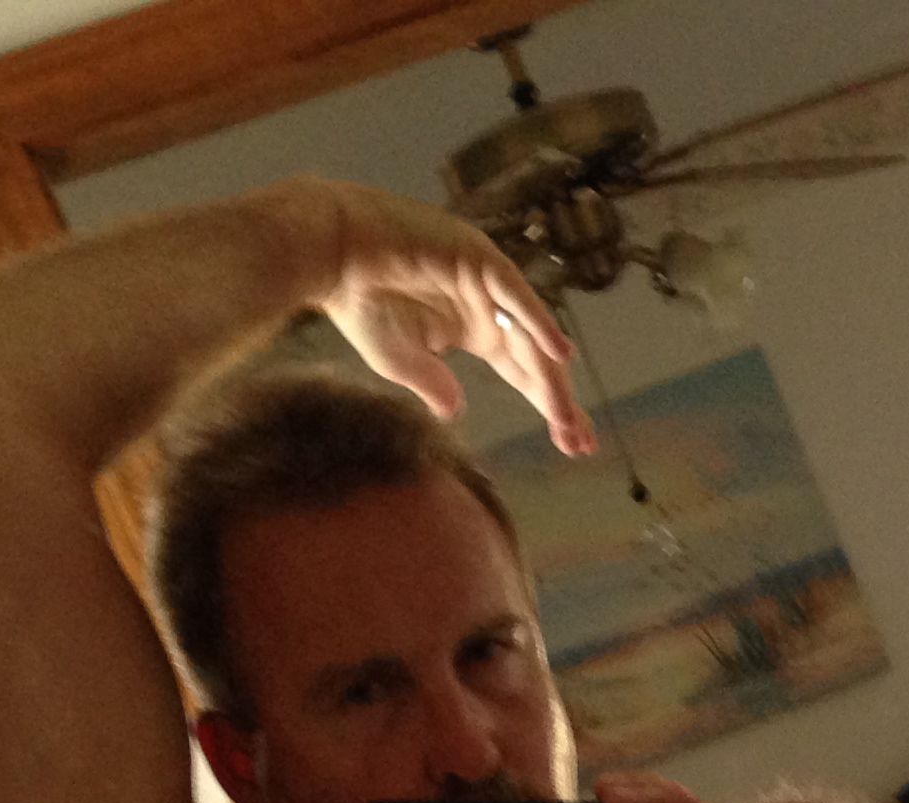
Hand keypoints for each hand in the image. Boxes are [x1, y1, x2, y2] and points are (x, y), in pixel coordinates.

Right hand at [303, 180, 594, 454]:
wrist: (327, 252)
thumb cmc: (356, 302)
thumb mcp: (399, 361)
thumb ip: (433, 384)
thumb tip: (455, 411)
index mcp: (474, 330)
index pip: (523, 373)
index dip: (549, 406)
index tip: (573, 445)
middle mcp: (487, 307)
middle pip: (537, 359)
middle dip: (560, 401)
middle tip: (581, 443)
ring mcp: (486, 281)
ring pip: (531, 334)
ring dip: (550, 376)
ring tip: (566, 417)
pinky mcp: (475, 256)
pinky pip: (515, 294)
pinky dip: (537, 321)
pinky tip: (558, 354)